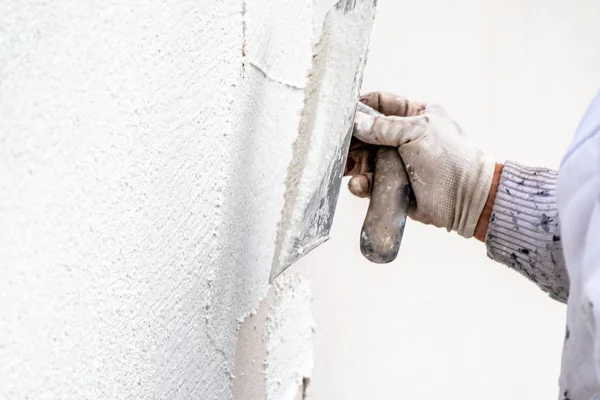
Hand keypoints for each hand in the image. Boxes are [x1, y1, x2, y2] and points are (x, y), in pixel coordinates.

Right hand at [345, 92, 494, 237]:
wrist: (466, 200)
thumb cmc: (450, 159)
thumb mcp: (417, 132)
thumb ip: (384, 126)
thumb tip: (355, 122)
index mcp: (414, 115)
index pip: (380, 103)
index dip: (360, 107)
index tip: (342, 114)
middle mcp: (402, 137)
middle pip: (365, 133)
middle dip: (350, 140)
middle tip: (336, 146)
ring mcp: (395, 161)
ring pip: (362, 158)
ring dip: (351, 163)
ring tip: (344, 168)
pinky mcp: (390, 185)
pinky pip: (368, 181)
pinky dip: (361, 183)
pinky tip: (360, 185)